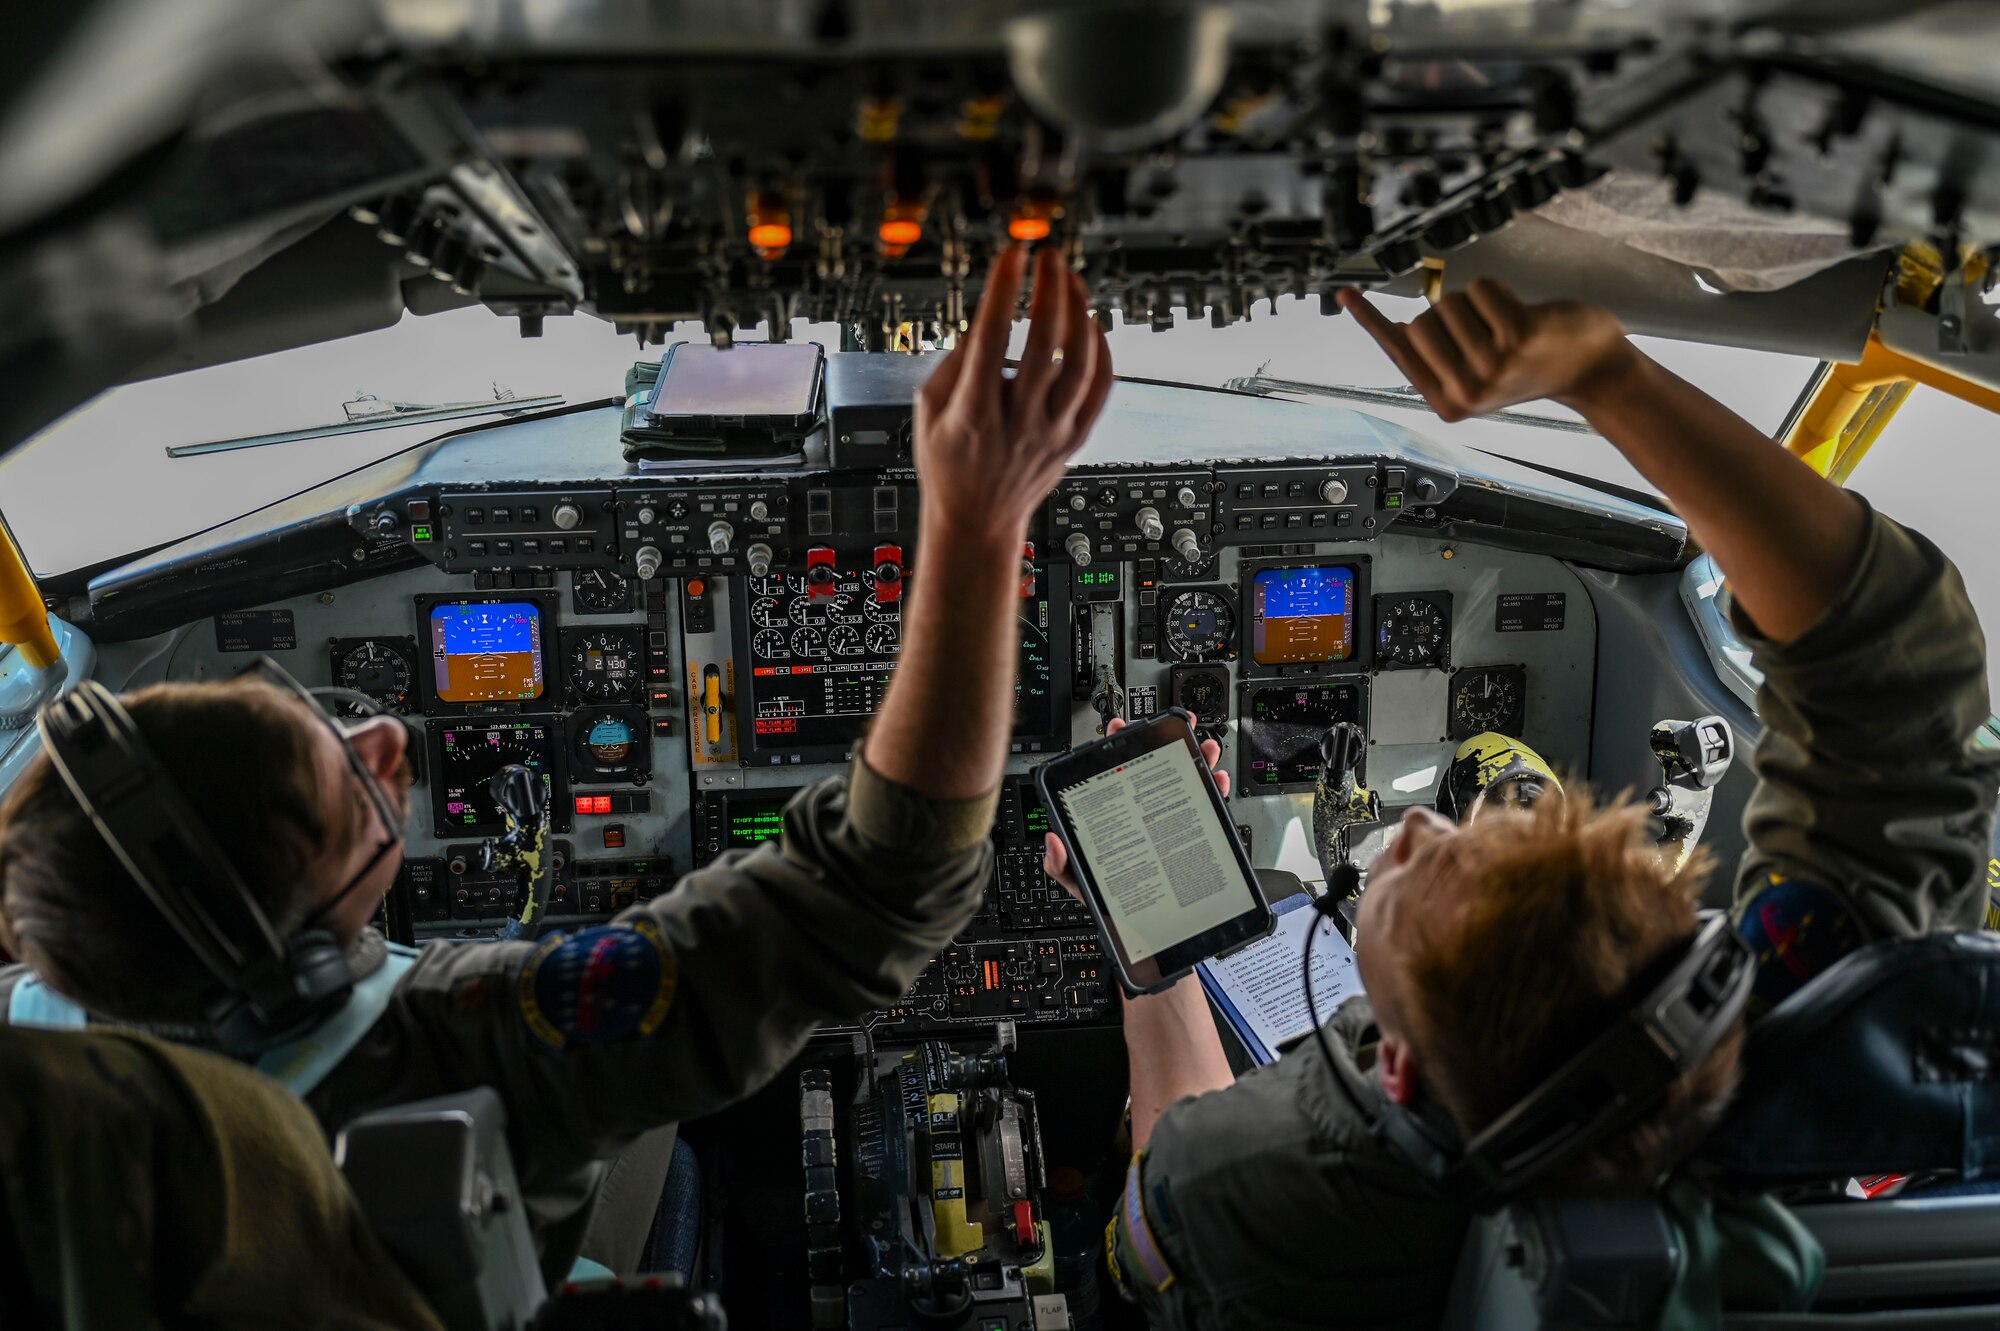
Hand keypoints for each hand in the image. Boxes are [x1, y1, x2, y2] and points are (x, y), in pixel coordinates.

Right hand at [915, 246, 1114, 544]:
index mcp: (975, 412)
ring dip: (1080, 314)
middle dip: (1049, 291)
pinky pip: (1100, 389)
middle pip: (1044, 344)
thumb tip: (982, 321)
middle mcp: (1018, 421)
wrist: (976, 521)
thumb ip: (951, 362)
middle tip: (1049, 258)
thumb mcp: (928, 410)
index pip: (990, 337)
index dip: (1003, 289)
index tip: (1011, 255)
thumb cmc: (949, 464)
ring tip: (1072, 282)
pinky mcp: (1073, 439)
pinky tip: (1092, 325)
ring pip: (1080, 364)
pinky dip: (1101, 352)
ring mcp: (1051, 431)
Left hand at [1042, 716, 1230, 901]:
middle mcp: (1143, 815)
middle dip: (1161, 744)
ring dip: (1196, 759)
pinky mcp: (1193, 835)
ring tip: (1203, 745)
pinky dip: (1215, 790)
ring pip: (1184, 783)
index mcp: (1114, 820)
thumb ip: (1061, 865)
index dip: (1115, 749)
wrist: (1151, 931)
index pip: (1113, 776)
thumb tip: (1053, 841)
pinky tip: (1217, 780)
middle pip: (1152, 771)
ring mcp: (1169, 823)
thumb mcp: (1082, 883)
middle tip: (1164, 728)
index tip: (1118, 729)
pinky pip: (1206, 808)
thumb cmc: (1114, 905)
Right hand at [1337, 279, 1633, 420]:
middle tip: (1479, 330)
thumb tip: (1393, 327)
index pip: (1398, 351)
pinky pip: (1480, 289)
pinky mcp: (1517, 338)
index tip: (1345, 292)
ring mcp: (1492, 366)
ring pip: (1450, 303)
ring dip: (1475, 303)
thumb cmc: (1531, 364)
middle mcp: (1467, 391)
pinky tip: (1520, 312)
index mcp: (1448, 403)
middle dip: (1445, 313)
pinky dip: (1496, 290)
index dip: (1370, 319)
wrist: (1591, 368)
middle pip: (1420, 321)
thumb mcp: (1474, 373)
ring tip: (1504, 325)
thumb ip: (1435, 357)